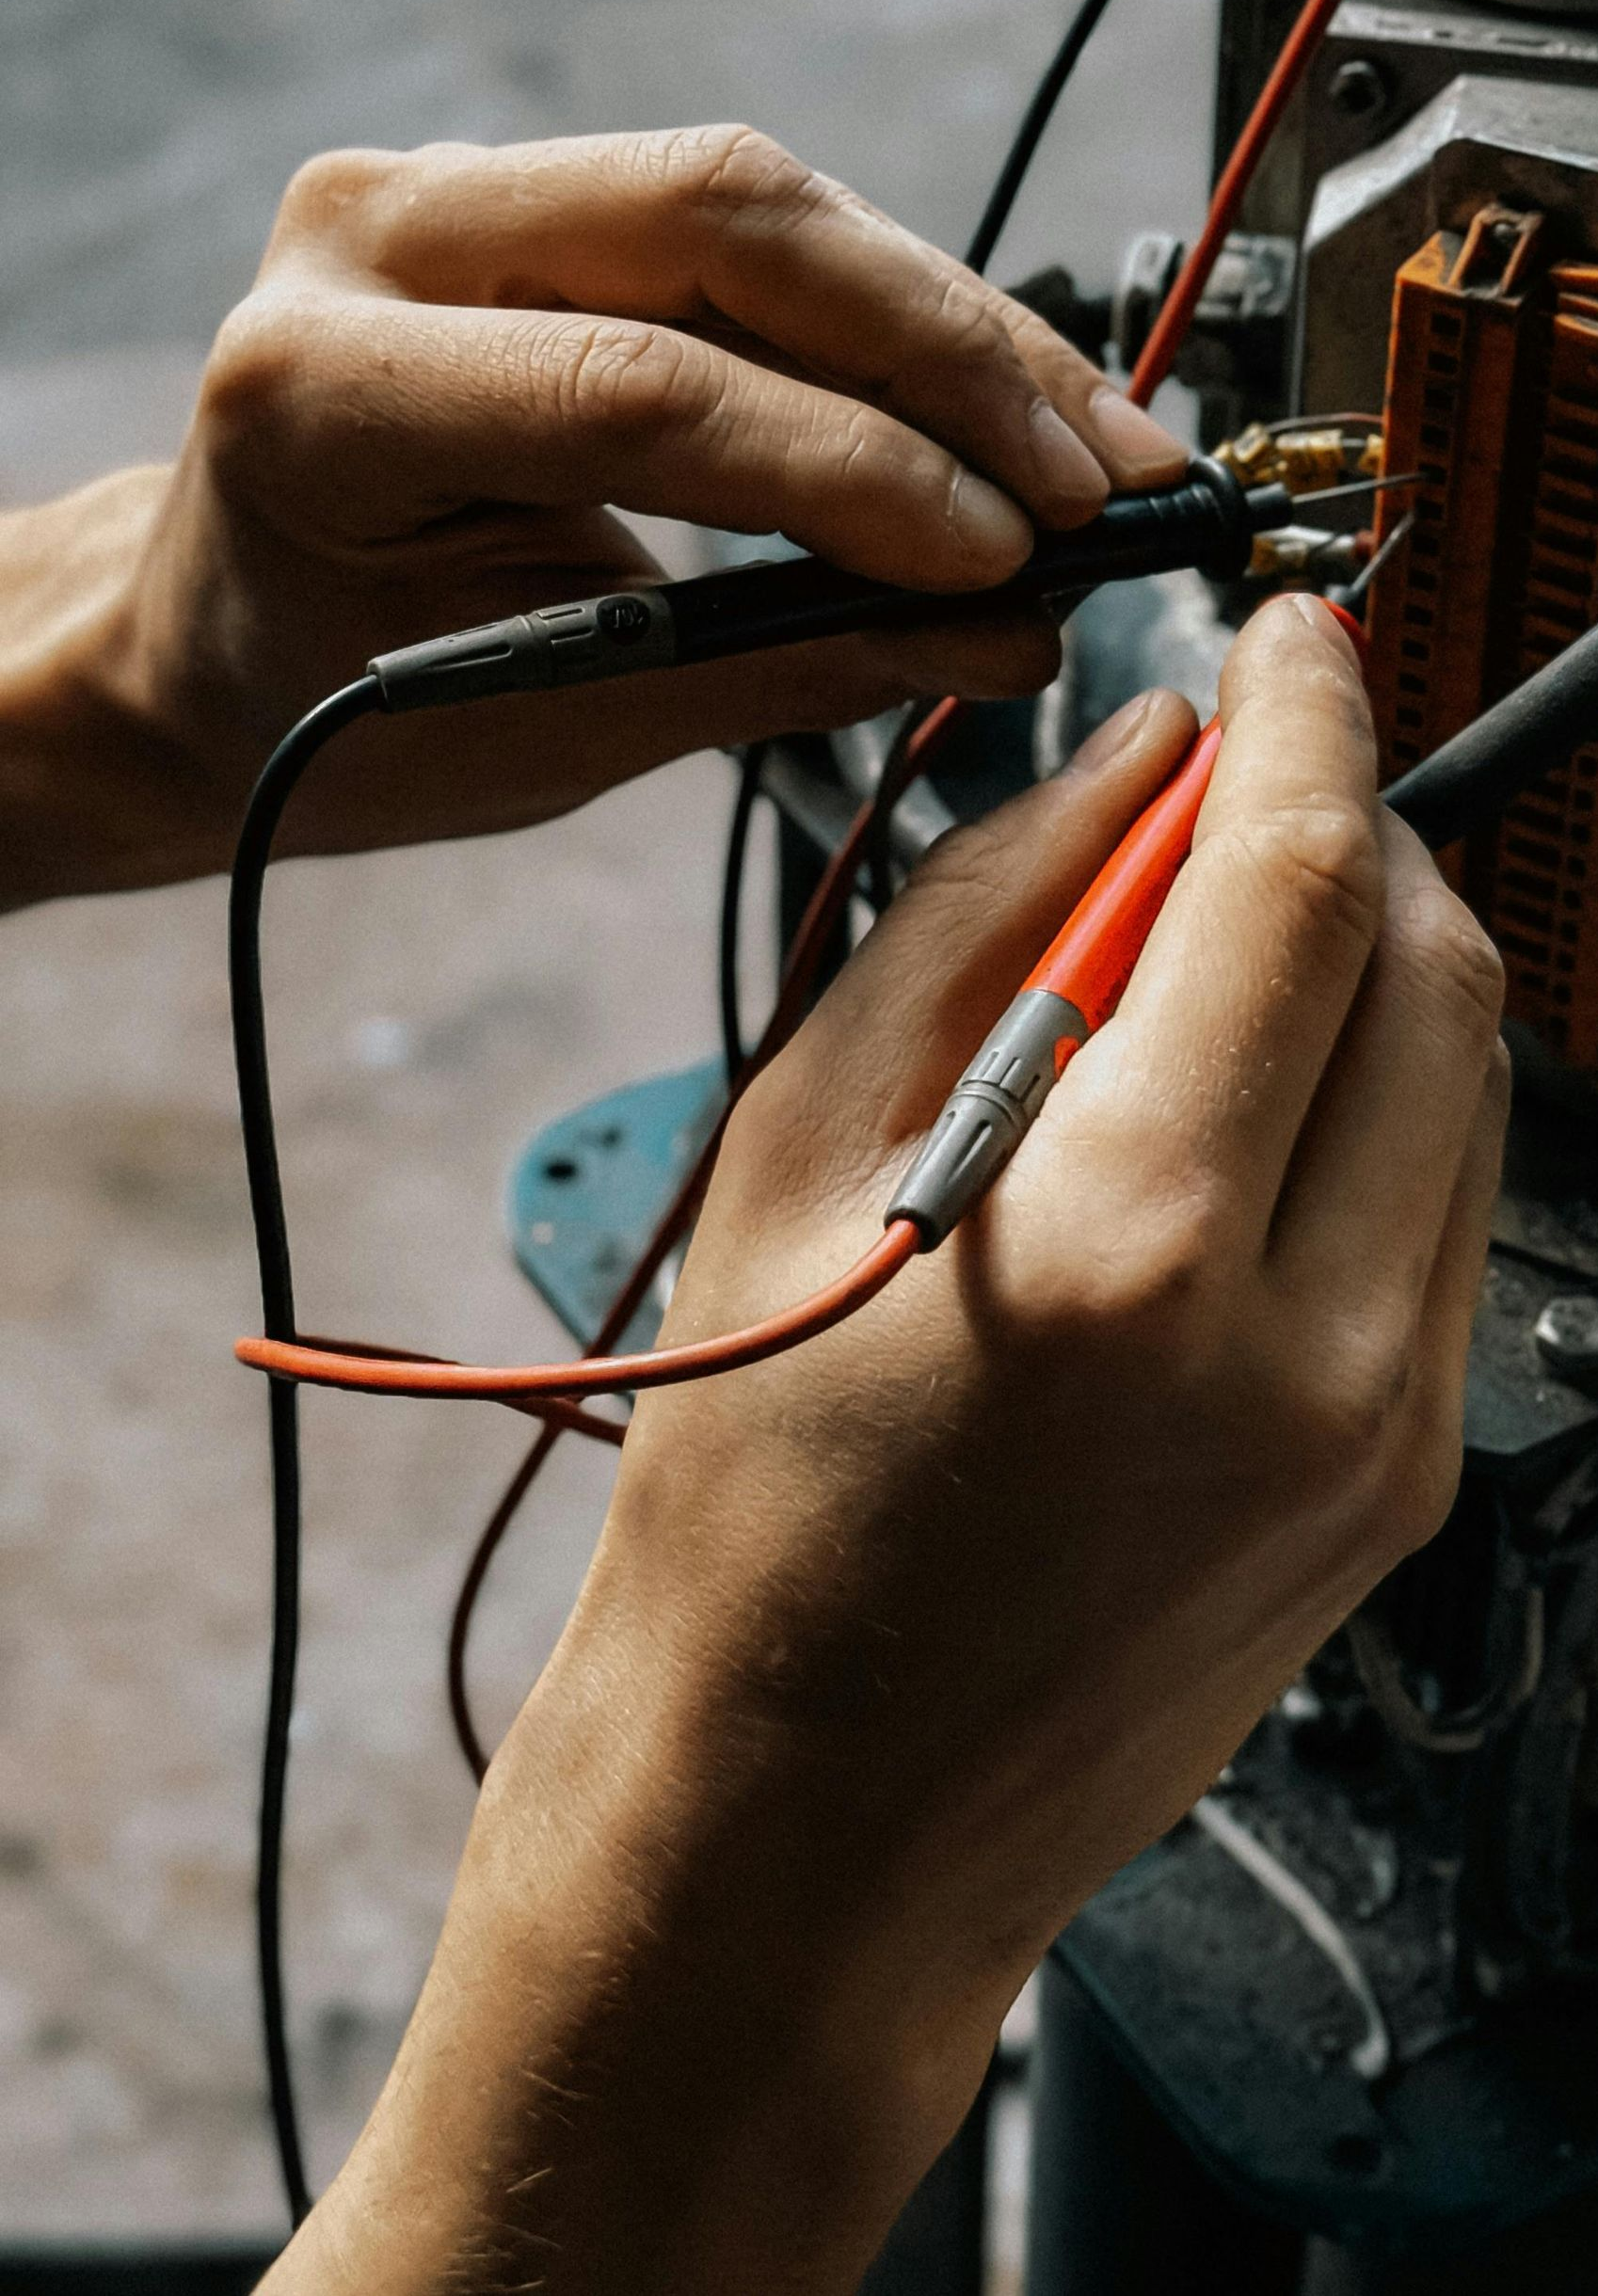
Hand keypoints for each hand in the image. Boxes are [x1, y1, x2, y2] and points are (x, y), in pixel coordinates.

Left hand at [0, 126, 1183, 896]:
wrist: (204, 629)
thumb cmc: (332, 706)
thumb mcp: (540, 726)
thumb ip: (775, 660)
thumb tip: (1009, 628)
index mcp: (321, 391)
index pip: (639, 387)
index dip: (855, 467)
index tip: (1011, 557)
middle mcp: (372, 237)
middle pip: (725, 221)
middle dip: (948, 355)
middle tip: (1102, 481)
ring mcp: (446, 187)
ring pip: (762, 201)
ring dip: (953, 329)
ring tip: (1097, 449)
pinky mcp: (525, 188)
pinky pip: (745, 223)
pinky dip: (890, 318)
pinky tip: (1004, 399)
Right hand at [291, 600, 1506, 2295]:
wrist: (810, 1817)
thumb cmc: (755, 1485)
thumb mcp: (797, 1141)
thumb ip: (986, 907)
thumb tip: (1137, 751)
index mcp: (1121, 1238)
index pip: (1302, 883)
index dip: (1313, 713)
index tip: (1291, 636)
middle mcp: (1301, 1339)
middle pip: (1437, 963)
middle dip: (1358, 824)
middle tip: (1246, 784)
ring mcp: (1384, 1427)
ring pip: (1472, 1080)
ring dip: (1377, 962)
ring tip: (1216, 963)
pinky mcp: (1408, 1481)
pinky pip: (1449, 1210)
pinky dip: (1375, 1102)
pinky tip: (1241, 1113)